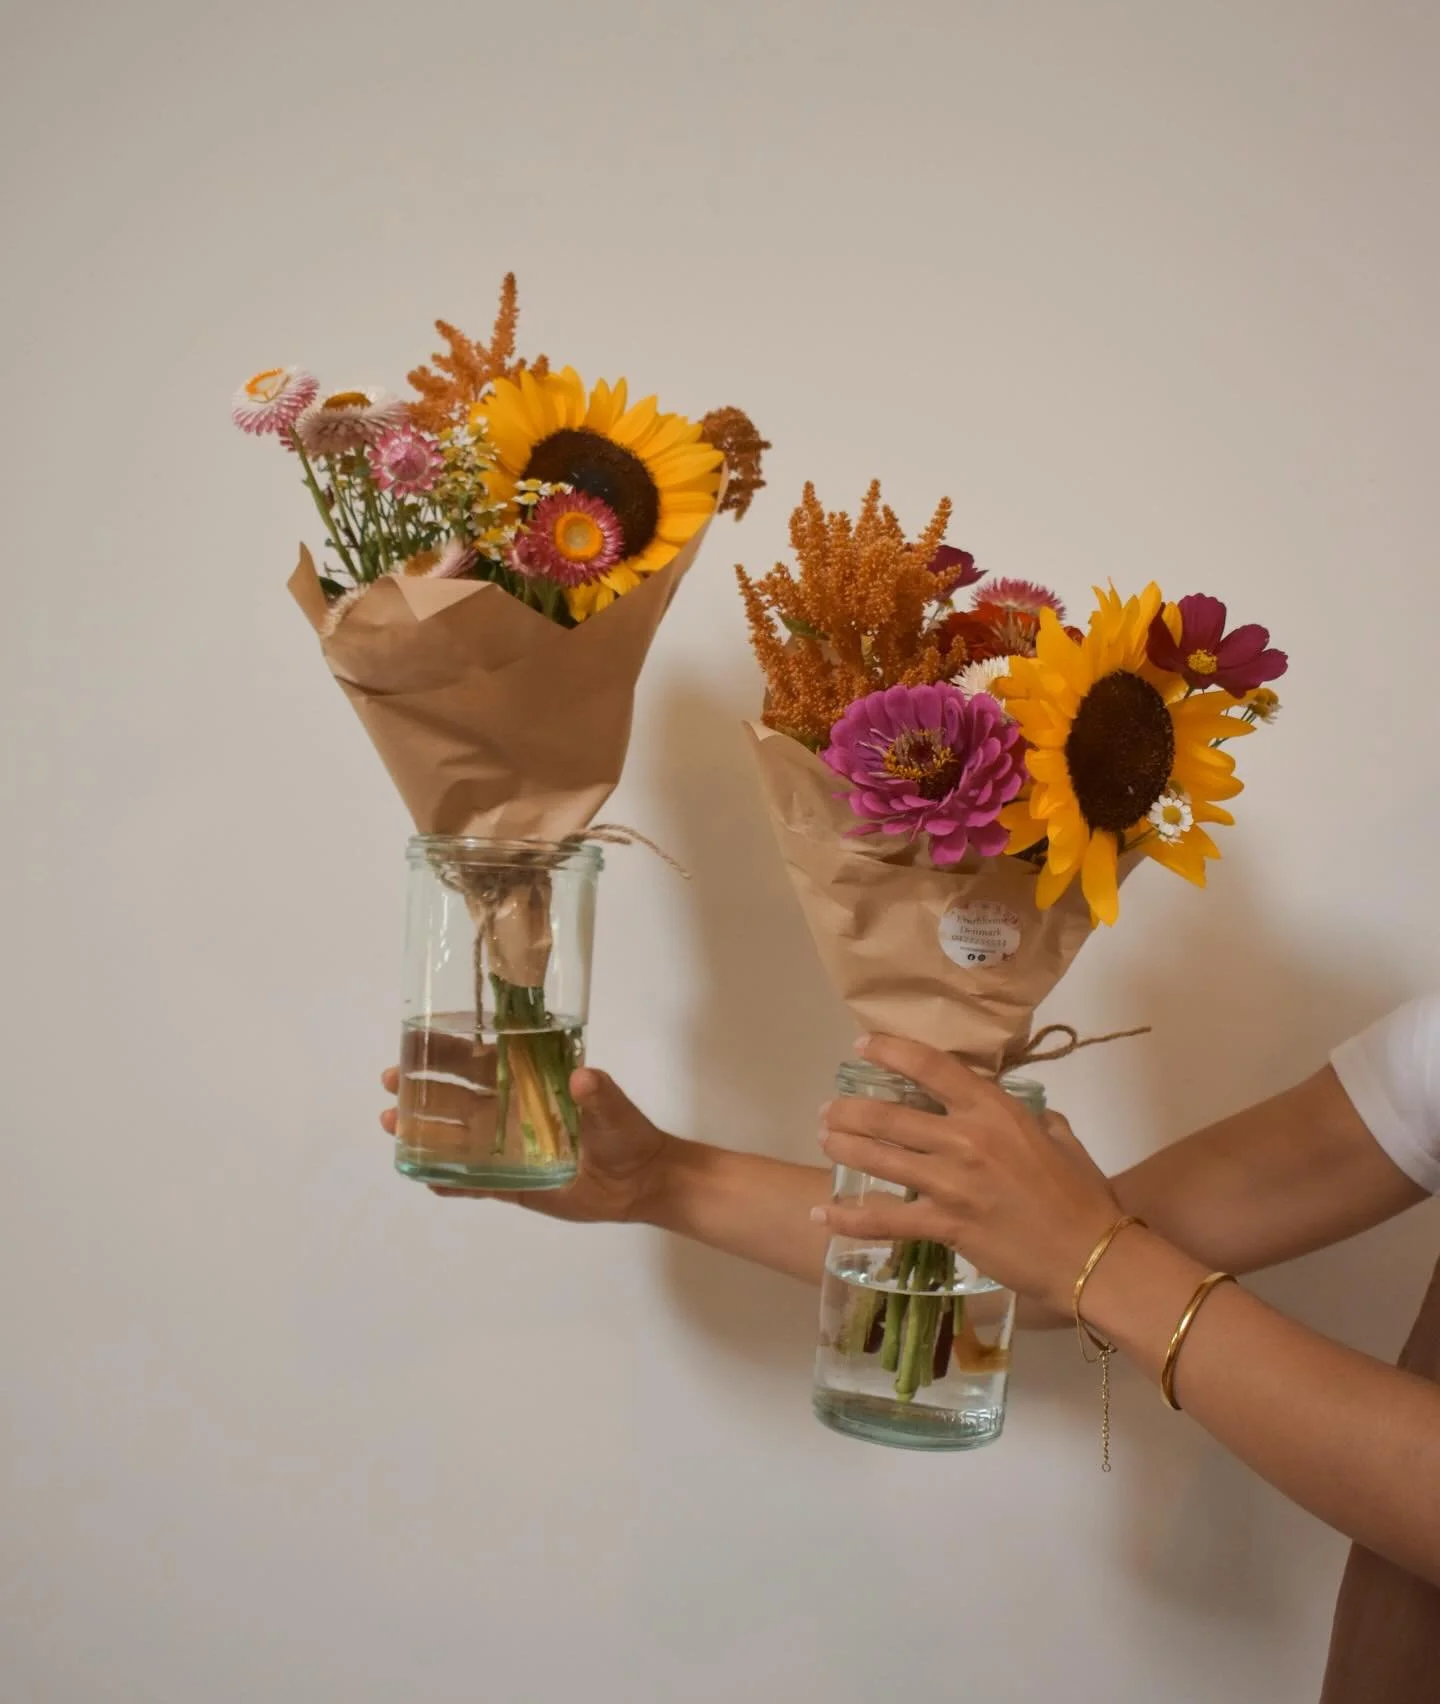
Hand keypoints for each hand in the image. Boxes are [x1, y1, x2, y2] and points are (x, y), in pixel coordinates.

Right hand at [379, 1064, 671, 1223]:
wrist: (640, 1180)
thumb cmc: (626, 1134)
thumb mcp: (615, 1108)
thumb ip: (599, 1094)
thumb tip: (584, 1077)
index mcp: (527, 1084)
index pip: (479, 1062)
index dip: (446, 1052)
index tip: (415, 1042)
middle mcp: (508, 1113)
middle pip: (454, 1098)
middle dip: (421, 1089)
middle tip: (390, 1083)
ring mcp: (506, 1150)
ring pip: (454, 1139)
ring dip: (422, 1132)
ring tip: (392, 1125)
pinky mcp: (511, 1184)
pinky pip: (472, 1182)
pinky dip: (448, 1181)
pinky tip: (423, 1178)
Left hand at [813, 1035, 1120, 1313]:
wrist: (1092, 1256)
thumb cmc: (1082, 1195)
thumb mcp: (1060, 1137)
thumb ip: (1031, 1117)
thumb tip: (1018, 1111)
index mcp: (995, 1110)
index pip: (932, 1067)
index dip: (890, 1051)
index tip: (862, 1044)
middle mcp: (966, 1139)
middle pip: (890, 1115)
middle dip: (850, 1110)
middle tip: (829, 1110)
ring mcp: (952, 1183)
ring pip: (879, 1158)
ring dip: (844, 1148)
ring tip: (824, 1141)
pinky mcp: (945, 1225)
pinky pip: (886, 1219)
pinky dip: (849, 1217)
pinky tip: (821, 1213)